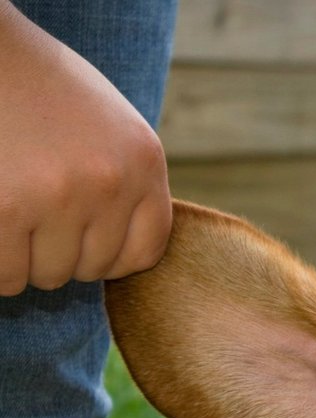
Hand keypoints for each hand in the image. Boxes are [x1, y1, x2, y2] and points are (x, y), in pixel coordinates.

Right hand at [0, 2, 170, 296]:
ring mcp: (59, 196)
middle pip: (93, 268)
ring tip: (15, 211)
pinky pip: (7, 275)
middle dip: (63, 253)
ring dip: (26, 258)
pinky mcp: (7, 209)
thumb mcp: (109, 126)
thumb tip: (126, 252)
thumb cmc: (42, 87)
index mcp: (143, 161)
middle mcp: (110, 182)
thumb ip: (127, 181)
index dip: (110, 257)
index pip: (144, 253)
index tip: (83, 241)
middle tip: (38, 215)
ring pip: (49, 275)